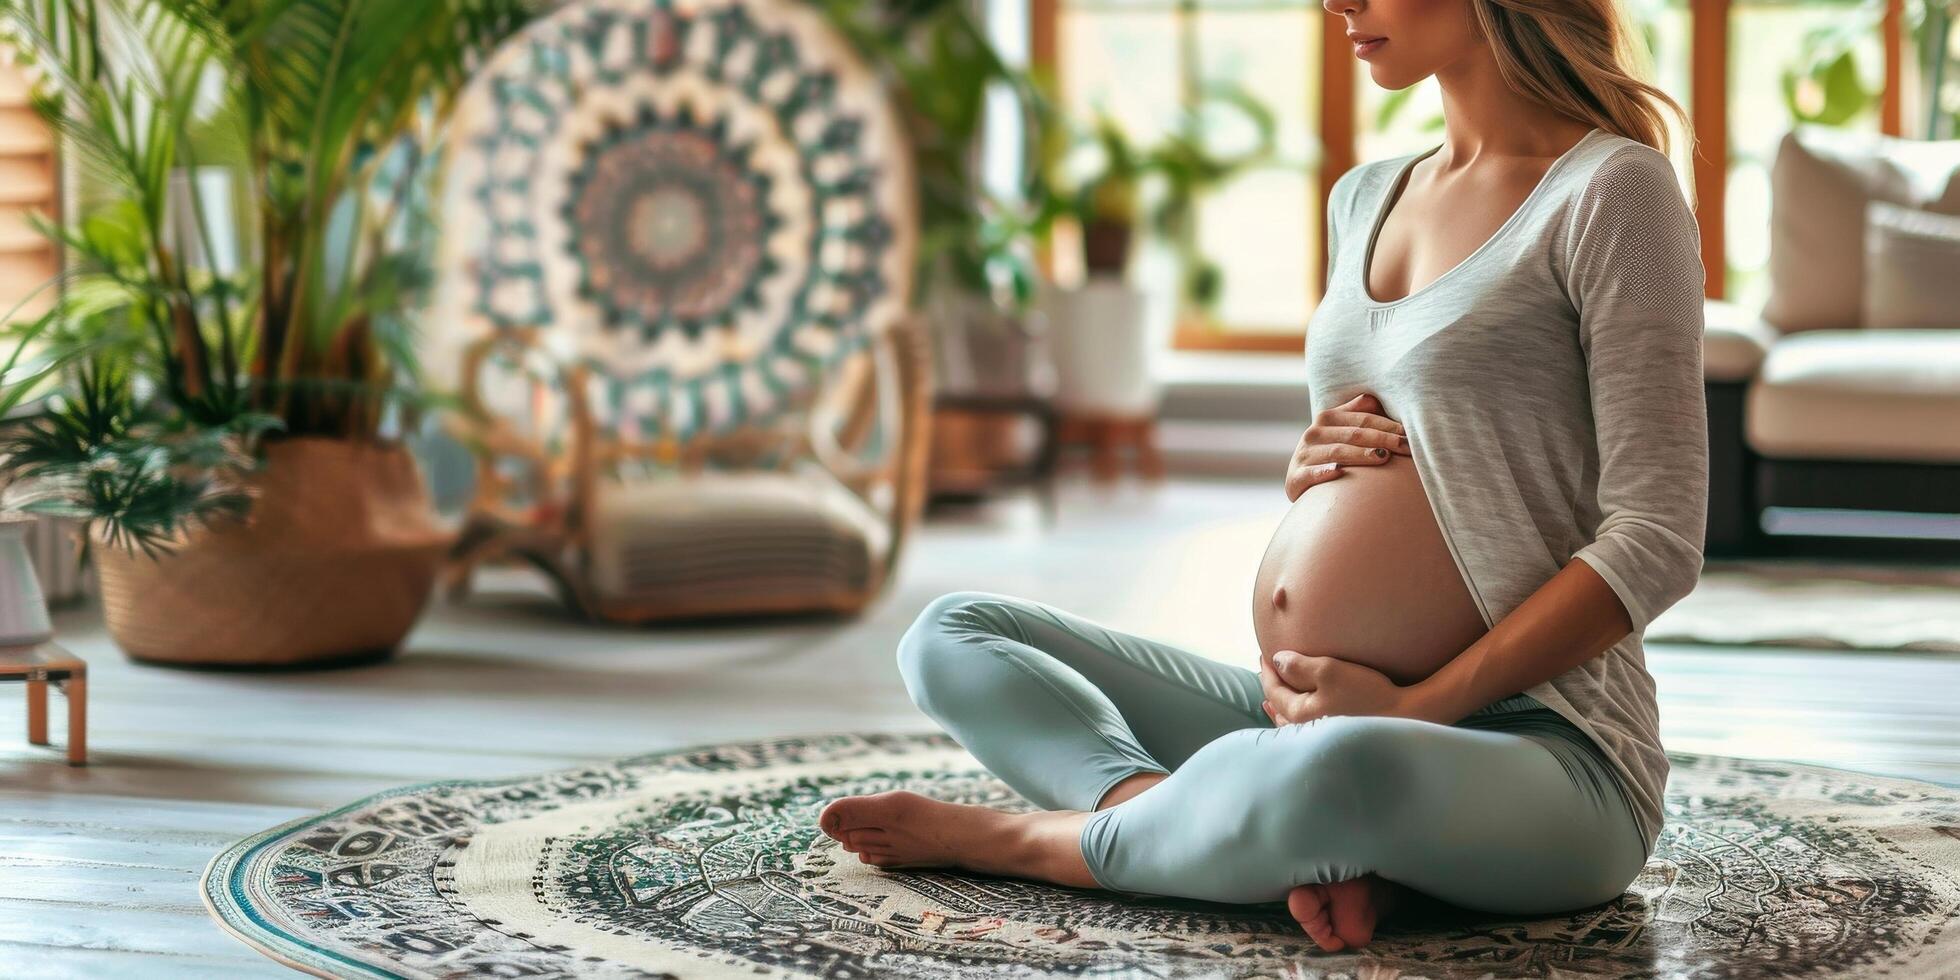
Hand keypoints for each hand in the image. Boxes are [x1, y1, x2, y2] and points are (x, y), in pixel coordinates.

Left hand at [1258, 648, 1415, 724]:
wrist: (1403, 717)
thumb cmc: (1365, 694)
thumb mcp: (1329, 672)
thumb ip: (1299, 665)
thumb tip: (1277, 661)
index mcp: (1299, 714)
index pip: (1273, 691)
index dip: (1268, 670)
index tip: (1265, 653)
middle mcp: (1305, 730)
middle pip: (1278, 707)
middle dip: (1271, 688)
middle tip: (1267, 671)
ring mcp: (1319, 737)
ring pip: (1289, 721)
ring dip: (1280, 706)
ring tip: (1270, 701)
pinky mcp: (1334, 737)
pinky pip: (1304, 728)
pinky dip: (1294, 718)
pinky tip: (1297, 716)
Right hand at [1285, 392, 1410, 501]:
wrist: (1300, 482)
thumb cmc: (1330, 454)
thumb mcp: (1340, 430)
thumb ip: (1358, 412)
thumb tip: (1378, 397)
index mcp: (1327, 418)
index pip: (1363, 419)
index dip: (1388, 425)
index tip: (1409, 434)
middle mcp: (1313, 434)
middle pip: (1354, 434)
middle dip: (1383, 439)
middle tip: (1407, 447)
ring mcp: (1303, 456)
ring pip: (1337, 453)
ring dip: (1361, 455)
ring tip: (1384, 457)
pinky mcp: (1295, 478)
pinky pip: (1311, 474)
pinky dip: (1324, 472)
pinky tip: (1339, 472)